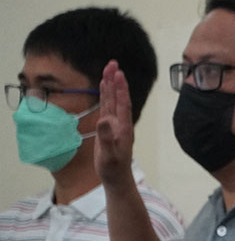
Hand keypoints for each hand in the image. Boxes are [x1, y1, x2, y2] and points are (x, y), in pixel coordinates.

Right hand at [94, 60, 134, 186]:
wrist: (116, 177)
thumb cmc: (113, 168)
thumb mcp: (109, 154)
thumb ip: (107, 138)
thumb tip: (103, 120)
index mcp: (124, 128)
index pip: (123, 104)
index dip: (120, 89)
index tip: (118, 74)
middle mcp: (121, 123)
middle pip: (118, 98)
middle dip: (115, 81)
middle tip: (113, 63)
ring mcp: (115, 124)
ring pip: (112, 100)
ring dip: (110, 85)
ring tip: (109, 69)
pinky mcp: (108, 127)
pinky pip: (106, 107)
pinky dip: (105, 95)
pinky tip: (104, 86)